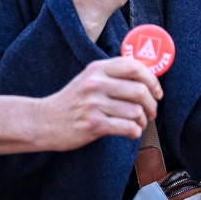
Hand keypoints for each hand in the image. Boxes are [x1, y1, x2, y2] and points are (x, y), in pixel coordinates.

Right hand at [36, 57, 161, 148]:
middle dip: (152, 104)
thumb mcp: (89, 79)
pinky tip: (131, 132)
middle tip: (152, 112)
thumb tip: (147, 79)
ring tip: (139, 124)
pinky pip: (127, 127)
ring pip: (136, 111)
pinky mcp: (93, 124)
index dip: (152, 80)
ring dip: (143, 121)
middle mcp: (96, 83)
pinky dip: (135, 132)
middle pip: (140, 90)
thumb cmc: (72, 101)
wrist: (43, 122)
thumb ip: (113, 75)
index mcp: (98, 69)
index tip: (157, 92)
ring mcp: (94, 104)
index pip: (135, 66)